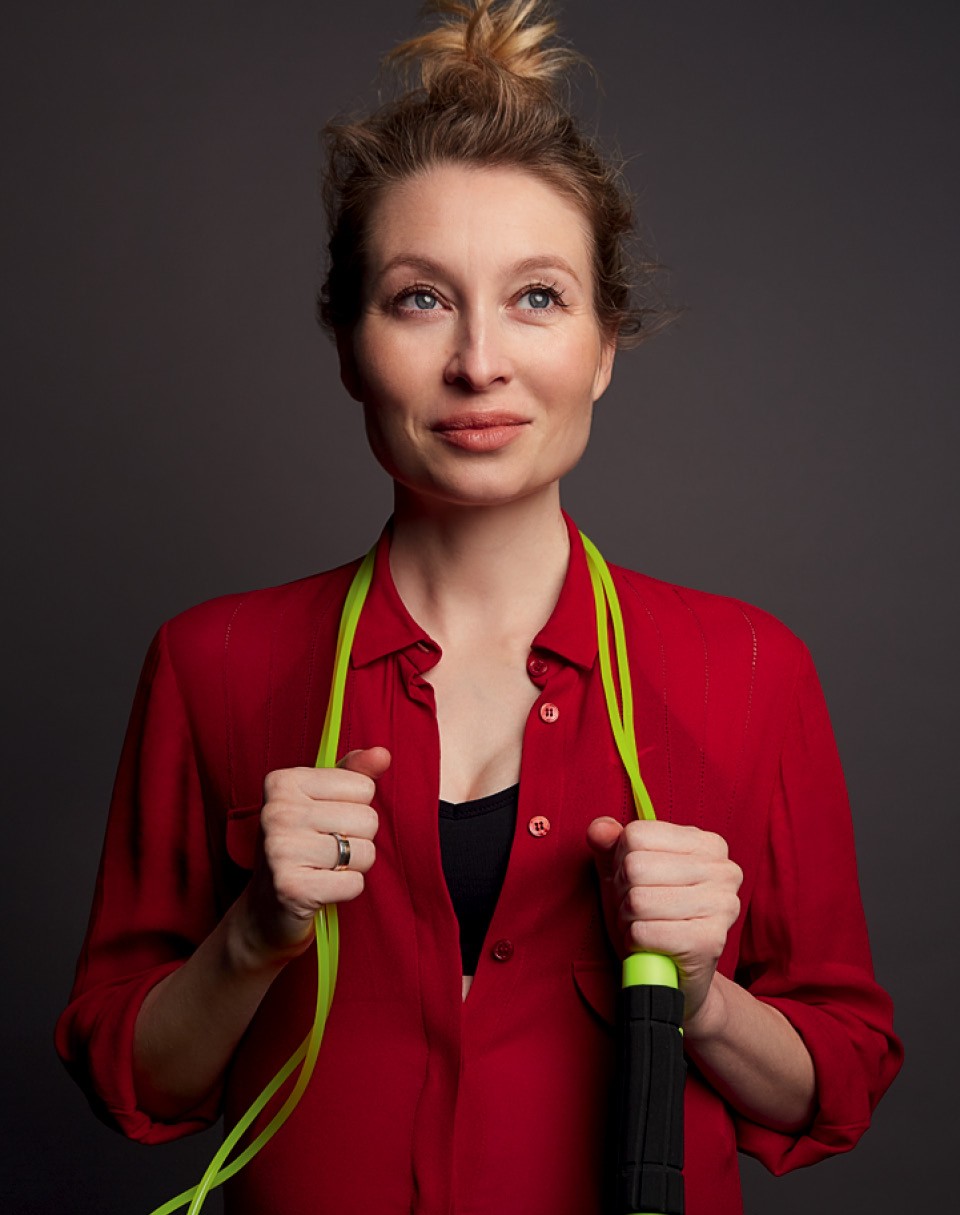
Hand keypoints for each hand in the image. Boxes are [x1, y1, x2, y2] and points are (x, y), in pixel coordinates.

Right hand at [237, 747, 389, 963]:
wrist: (267, 907)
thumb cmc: (302, 845)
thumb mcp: (323, 800)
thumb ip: (355, 773)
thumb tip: (383, 754)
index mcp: (283, 782)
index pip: (363, 786)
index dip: (354, 808)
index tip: (325, 821)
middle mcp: (277, 811)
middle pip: (367, 819)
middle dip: (357, 839)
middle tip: (325, 849)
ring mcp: (280, 849)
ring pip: (364, 852)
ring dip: (353, 865)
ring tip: (324, 867)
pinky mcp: (291, 888)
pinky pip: (354, 883)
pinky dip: (346, 888)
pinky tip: (322, 887)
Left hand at [586, 817, 741, 1025]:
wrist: (674, 977)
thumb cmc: (651, 917)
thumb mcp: (624, 874)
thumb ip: (609, 845)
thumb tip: (599, 829)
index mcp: (707, 844)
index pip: (636, 834)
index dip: (622, 862)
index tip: (638, 883)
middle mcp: (724, 870)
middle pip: (635, 866)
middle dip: (624, 894)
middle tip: (640, 911)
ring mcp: (723, 905)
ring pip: (638, 900)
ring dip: (629, 920)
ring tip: (645, 927)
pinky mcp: (711, 941)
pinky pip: (644, 931)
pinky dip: (635, 941)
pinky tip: (651, 946)